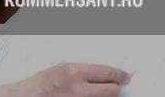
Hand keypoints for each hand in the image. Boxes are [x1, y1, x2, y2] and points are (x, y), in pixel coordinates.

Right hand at [0, 62, 128, 95]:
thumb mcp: (62, 70)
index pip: (109, 74)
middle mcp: (77, 90)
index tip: (126, 78)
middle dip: (116, 89)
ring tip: (102, 94)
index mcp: (75, 73)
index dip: (121, 76)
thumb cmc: (38, 86)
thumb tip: (105, 76)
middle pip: (112, 91)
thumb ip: (85, 73)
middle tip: (119, 88)